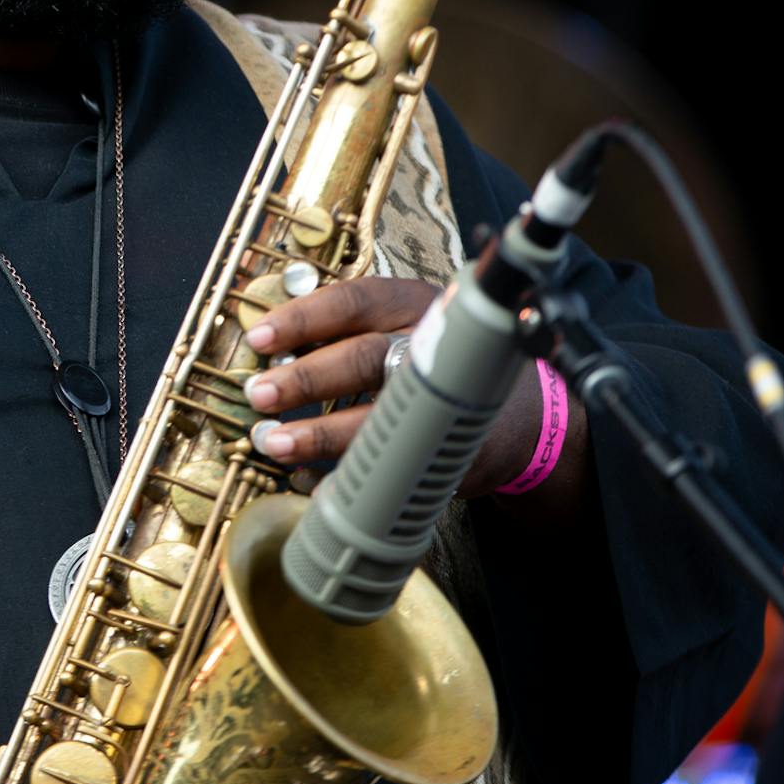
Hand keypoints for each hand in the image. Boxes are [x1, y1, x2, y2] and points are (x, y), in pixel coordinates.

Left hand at [240, 277, 553, 501]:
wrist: (524, 414)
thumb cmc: (439, 360)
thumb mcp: (404, 323)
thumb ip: (348, 329)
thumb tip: (270, 348)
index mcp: (414, 305)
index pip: (355, 301)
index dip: (304, 318)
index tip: (259, 337)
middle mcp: (432, 348)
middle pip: (365, 357)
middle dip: (306, 378)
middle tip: (260, 395)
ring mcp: (447, 402)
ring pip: (378, 415)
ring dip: (320, 433)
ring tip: (276, 443)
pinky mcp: (453, 451)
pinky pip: (393, 465)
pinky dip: (347, 477)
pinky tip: (313, 482)